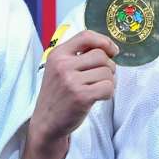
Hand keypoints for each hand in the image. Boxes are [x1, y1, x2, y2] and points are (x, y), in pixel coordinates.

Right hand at [28, 29, 117, 153]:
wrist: (46, 122)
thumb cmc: (58, 95)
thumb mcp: (60, 69)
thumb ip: (78, 55)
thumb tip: (108, 47)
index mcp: (57, 54)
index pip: (86, 36)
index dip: (104, 41)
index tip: (112, 50)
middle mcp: (63, 65)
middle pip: (101, 55)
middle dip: (109, 67)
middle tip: (102, 78)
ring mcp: (71, 81)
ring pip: (107, 72)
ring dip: (109, 82)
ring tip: (98, 89)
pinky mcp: (81, 96)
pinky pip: (108, 87)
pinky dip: (109, 93)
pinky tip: (99, 97)